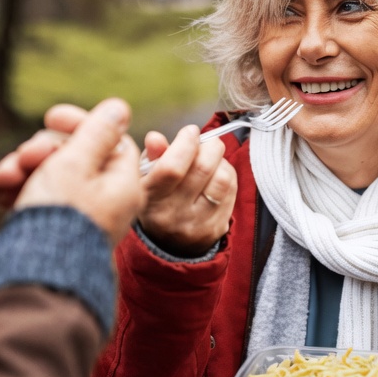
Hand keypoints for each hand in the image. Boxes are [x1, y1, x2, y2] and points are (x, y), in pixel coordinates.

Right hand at [13, 98, 143, 244]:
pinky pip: (27, 196)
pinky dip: (3, 187)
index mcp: (120, 184)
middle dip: (36, 154)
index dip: (78, 124)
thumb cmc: (61, 217)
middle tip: (21, 162)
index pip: (108, 140)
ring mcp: (72, 214)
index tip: (50, 119)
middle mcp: (101, 200)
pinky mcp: (46, 226)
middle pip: (70, 157)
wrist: (36, 277)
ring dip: (13, 170)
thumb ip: (96, 133)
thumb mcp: (77, 164)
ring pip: (42, 175)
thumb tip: (120, 107)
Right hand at [138, 125, 236, 256]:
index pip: (173, 168)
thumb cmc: (156, 201)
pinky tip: (217, 175)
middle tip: (206, 141)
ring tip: (212, 158)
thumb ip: (152, 156)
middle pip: (203, 169)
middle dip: (210, 145)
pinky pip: (232, 191)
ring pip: (223, 178)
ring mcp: (199, 224)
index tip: (190, 131)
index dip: (186, 143)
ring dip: (221, 160)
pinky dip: (227, 175)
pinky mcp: (218, 228)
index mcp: (152, 200)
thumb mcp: (145, 179)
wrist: (167, 244)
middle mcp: (175, 215)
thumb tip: (156, 137)